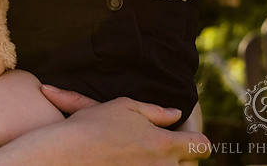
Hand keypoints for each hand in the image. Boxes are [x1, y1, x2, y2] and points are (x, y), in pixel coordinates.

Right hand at [41, 85, 210, 164]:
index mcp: (163, 144)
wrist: (65, 153)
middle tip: (159, 151)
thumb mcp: (125, 107)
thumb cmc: (93, 126)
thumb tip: (176, 114)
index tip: (184, 140)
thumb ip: (156, 112)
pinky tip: (133, 164)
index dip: (195, 142)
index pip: (201, 147)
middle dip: (181, 158)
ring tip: (145, 159)